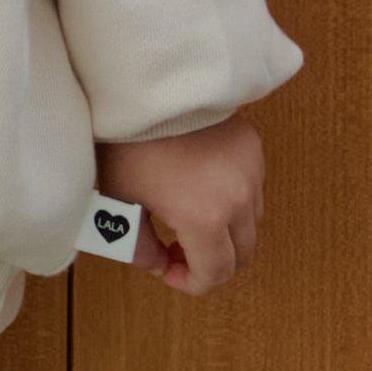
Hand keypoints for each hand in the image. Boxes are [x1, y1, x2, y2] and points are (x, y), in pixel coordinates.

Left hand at [99, 117, 262, 294]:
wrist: (145, 87)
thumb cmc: (125, 142)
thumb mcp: (119, 202)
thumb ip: (138, 247)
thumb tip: (157, 265)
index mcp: (205, 217)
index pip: (216, 273)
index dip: (193, 283)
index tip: (169, 272)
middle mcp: (238, 198)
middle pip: (242, 254)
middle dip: (212, 263)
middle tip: (176, 251)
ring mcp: (250, 171)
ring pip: (251, 223)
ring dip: (226, 234)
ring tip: (188, 220)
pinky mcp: (252, 148)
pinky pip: (252, 190)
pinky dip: (234, 203)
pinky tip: (201, 189)